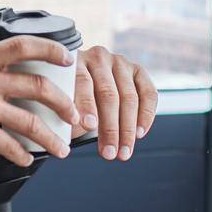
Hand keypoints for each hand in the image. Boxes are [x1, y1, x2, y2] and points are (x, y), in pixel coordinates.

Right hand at [0, 36, 79, 171]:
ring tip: (61, 148)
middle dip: (64, 102)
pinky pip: (13, 146)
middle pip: (37, 85)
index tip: (68, 59)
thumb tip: (12, 74)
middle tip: (74, 115)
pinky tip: (27, 159)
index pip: (23, 45)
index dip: (51, 49)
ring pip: (31, 122)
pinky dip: (24, 156)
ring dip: (51, 138)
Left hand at [72, 46, 159, 160]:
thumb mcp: (63, 103)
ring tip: (123, 152)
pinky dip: (146, 115)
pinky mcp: (137, 70)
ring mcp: (120, 62)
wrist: (84, 84)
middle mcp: (99, 57)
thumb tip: (80, 130)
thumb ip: (70, 113)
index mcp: (75, 62)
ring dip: (127, 129)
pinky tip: (140, 134)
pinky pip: (148, 93)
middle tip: (108, 153)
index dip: (86, 105)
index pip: (83, 82)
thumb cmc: (70, 98)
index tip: (87, 126)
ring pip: (129, 97)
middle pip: (108, 93)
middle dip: (110, 127)